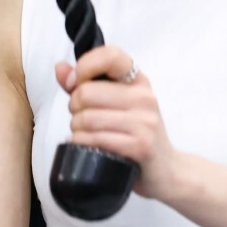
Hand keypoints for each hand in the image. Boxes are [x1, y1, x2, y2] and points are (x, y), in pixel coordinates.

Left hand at [55, 45, 177, 202]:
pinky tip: (88, 148)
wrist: (166, 170)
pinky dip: (83, 145)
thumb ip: (86, 85)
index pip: (110, 56)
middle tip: (83, 120)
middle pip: (86, 92)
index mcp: (138, 81)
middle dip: (74, 109)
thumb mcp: (116, 105)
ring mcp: (144, 122)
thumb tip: (60, 69)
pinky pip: (95, 139)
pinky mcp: (140, 146)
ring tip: (87, 136)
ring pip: (86, 118)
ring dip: (77, 131)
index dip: (84, 67)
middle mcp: (144, 97)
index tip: (76, 84)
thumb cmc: (136, 135)